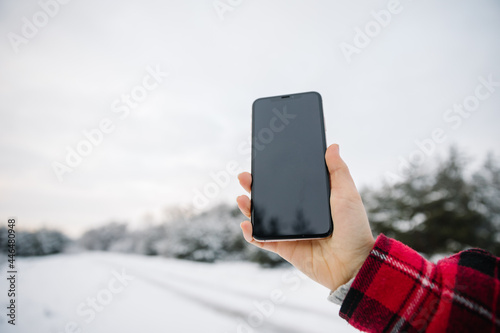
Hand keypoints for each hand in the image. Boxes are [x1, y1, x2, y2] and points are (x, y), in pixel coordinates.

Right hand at [237, 144, 374, 290]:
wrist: (353, 263)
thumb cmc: (354, 228)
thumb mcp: (347, 195)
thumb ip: (338, 171)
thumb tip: (332, 146)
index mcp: (310, 200)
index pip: (288, 183)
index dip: (273, 173)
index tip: (262, 161)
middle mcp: (297, 214)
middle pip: (270, 198)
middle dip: (254, 186)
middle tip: (245, 176)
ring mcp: (289, 230)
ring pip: (263, 216)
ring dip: (248, 207)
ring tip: (242, 198)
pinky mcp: (284, 247)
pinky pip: (262, 240)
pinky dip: (251, 233)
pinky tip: (246, 224)